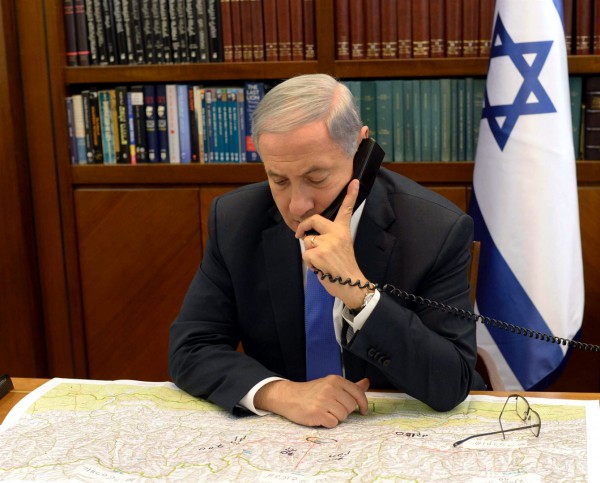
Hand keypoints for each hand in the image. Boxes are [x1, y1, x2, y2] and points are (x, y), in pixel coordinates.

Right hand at [254, 376, 369, 427]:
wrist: (289, 397)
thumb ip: (350, 386)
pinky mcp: (317, 413)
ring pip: (343, 416)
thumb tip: (367, 383)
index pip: (358, 393)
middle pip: (351, 407)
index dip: (363, 404)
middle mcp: (330, 388)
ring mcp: (323, 401)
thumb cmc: (311, 392)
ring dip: (336, 417)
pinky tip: (320, 417)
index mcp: (335, 380)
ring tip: (325, 411)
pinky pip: (333, 423)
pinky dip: (328, 423)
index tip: (363, 411)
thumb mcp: (330, 384)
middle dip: (344, 410)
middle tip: (332, 407)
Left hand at [296, 179, 371, 308]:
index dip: (351, 194)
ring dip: (310, 252)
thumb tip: (309, 234)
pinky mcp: (319, 253)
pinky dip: (310, 263)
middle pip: (314, 219)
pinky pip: (306, 254)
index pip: (347, 209)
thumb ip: (329, 236)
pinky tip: (321, 267)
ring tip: (322, 261)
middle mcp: (337, 233)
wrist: (350, 283)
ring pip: (307, 241)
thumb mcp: (341, 246)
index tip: (354, 181)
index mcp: (343, 230)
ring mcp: (328, 242)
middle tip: (299, 234)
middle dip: (303, 227)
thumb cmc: (343, 266)